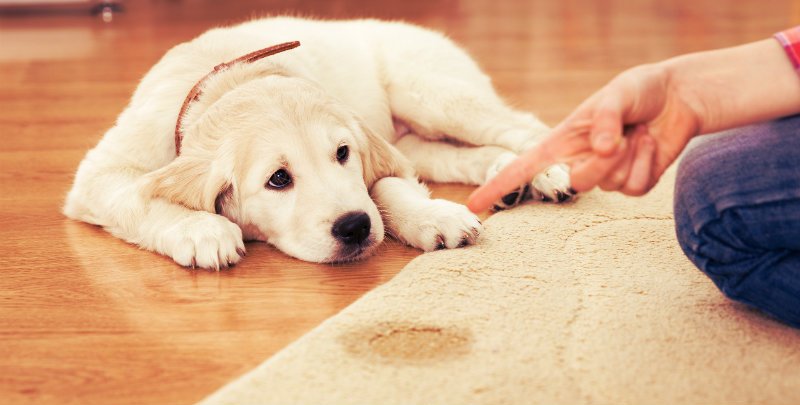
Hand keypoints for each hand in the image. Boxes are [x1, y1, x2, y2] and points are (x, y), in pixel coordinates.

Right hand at [467, 63, 701, 212]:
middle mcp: (580, 160)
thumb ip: (605, 118)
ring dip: (630, 156)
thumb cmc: (639, 90)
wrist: (678, 98)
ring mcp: (606, 175)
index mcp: (563, 140)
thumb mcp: (619, 93)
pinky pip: (635, 188)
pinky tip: (651, 144)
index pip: (523, 167)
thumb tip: (600, 149)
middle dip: (601, 163)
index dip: (497, 185)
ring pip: (609, 185)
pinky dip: (648, 164)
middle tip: (621, 136)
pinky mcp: (632, 183)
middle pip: (577, 183)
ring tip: (638, 132)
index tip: (475, 205)